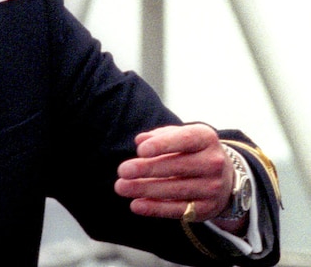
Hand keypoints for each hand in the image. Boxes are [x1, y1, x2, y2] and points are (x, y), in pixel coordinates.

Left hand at [114, 124, 233, 222]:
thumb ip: (160, 136)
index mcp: (206, 138)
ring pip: (176, 189)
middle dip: (147, 169)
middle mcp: (213, 163)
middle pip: (177, 166)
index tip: (140, 151)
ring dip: (145, 189)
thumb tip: (140, 140)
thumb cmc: (191, 151)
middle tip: (122, 171)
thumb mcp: (180, 136)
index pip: (185, 140)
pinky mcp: (206, 208)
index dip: (162, 145)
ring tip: (121, 187)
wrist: (224, 177)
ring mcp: (212, 187)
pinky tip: (136, 205)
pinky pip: (178, 209)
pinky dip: (155, 208)